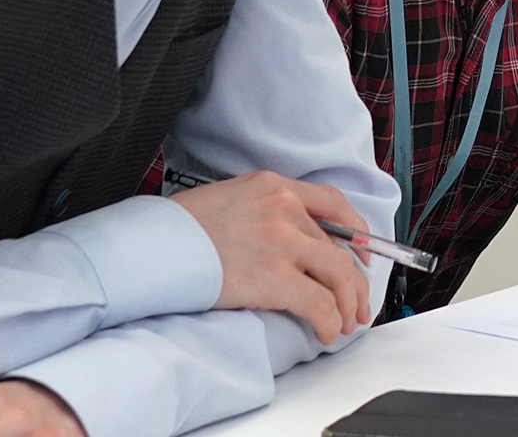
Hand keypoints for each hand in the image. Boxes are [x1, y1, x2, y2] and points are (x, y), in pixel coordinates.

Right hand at [165, 170, 374, 343]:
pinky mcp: (274, 277)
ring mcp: (282, 242)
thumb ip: (264, 210)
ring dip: (346, 305)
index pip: (334, 203)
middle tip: (358, 305)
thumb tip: (288, 241)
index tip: (363, 254)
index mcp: (274, 186)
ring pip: (338, 275)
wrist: (155, 245)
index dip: (357, 232)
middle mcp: (285, 209)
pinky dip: (329, 321)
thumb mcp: (230, 199)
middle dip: (355, 283)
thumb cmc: (181, 228)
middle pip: (340, 248)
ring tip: (344, 324)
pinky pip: (318, 303)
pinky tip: (325, 332)